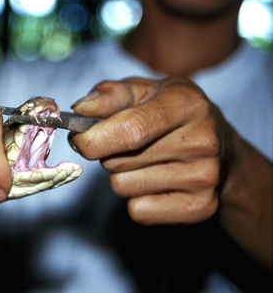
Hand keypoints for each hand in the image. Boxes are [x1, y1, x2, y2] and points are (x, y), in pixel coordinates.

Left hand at [70, 77, 230, 224]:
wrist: (221, 148)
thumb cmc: (171, 113)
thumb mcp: (144, 90)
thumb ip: (110, 95)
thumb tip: (80, 109)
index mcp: (186, 105)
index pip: (130, 131)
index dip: (92, 138)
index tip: (79, 137)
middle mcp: (201, 142)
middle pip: (117, 161)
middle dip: (107, 153)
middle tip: (129, 143)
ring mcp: (203, 178)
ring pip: (122, 187)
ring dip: (122, 175)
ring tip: (147, 160)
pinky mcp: (200, 208)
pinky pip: (138, 210)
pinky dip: (137, 199)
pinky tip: (157, 182)